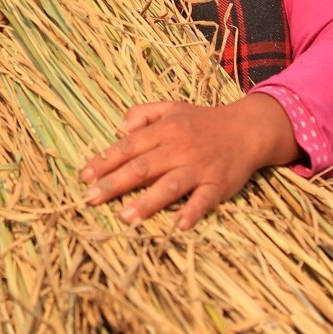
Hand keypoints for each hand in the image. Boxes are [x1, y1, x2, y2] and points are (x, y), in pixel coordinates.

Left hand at [80, 93, 300, 229]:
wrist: (248, 128)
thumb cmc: (202, 121)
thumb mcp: (171, 108)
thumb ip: (142, 113)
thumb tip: (118, 129)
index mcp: (164, 131)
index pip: (128, 147)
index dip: (105, 161)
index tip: (84, 176)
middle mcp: (179, 148)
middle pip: (142, 167)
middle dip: (115, 184)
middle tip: (90, 199)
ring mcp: (199, 167)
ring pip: (170, 185)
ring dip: (147, 202)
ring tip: (125, 217)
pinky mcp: (219, 184)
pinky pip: (205, 199)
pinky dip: (193, 211)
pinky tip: (179, 225)